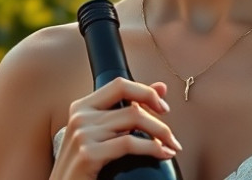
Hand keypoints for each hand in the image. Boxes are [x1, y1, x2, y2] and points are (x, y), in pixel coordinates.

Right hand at [50, 78, 181, 179]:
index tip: (163, 108)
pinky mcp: (87, 154)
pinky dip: (152, 148)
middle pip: (132, 105)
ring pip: (134, 120)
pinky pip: (129, 142)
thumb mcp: (103, 134)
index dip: (146, 93)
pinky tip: (162, 154)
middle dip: (159, 121)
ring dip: (161, 134)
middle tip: (172, 136)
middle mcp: (80, 116)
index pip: (120, 85)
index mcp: (82, 107)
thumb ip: (128, 109)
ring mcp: (82, 134)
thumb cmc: (83, 166)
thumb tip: (161, 86)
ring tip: (171, 146)